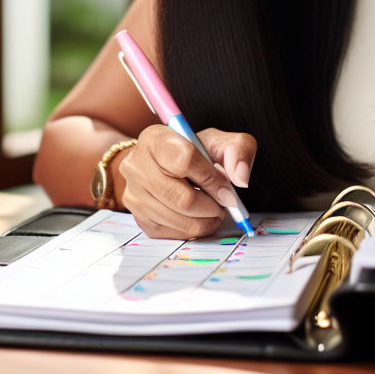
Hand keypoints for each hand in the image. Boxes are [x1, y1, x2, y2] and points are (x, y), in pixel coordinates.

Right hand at [116, 125, 256, 238]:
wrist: (162, 165)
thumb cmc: (192, 152)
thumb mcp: (217, 141)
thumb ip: (238, 150)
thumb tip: (240, 178)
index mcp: (154, 139)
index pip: (185, 161)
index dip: (212, 178)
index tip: (226, 188)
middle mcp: (135, 166)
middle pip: (183, 199)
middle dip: (212, 206)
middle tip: (222, 204)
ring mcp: (134, 194)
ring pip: (180, 220)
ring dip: (206, 220)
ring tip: (212, 210)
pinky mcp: (139, 218)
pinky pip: (174, 234)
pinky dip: (194, 229)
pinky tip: (198, 217)